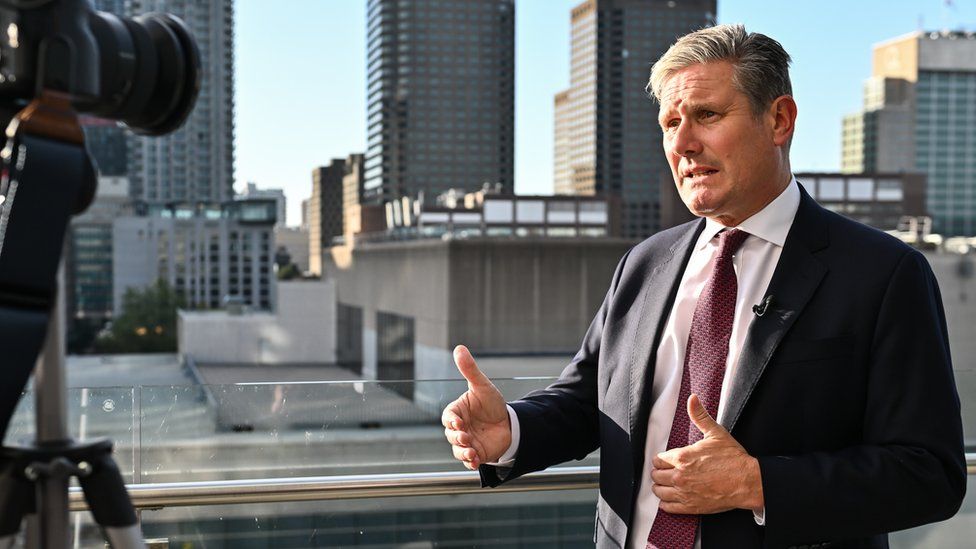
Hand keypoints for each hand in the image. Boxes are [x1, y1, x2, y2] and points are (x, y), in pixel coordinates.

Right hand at [442, 345, 511, 469]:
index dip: (451, 421)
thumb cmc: (492, 404)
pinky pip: (468, 462)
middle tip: (466, 438)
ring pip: (457, 450)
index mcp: (457, 412)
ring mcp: (466, 443)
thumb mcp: (482, 386)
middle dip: (457, 438)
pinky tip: (476, 462)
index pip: (448, 417)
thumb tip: (459, 348)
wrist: (510, 423)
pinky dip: (470, 463)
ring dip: (462, 452)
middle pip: (451, 435)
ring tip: (472, 452)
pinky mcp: (476, 454)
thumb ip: (469, 370)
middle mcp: (459, 428)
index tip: (458, 423)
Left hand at [650, 394, 763, 514]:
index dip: (661, 459)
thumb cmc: (733, 458)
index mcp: (682, 457)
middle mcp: (679, 476)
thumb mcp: (716, 433)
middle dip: (659, 472)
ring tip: (667, 484)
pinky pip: (667, 507)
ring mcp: (684, 493)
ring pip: (658, 491)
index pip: (657, 460)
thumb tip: (693, 399)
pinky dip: (666, 503)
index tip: (666, 460)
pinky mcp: (690, 507)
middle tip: (666, 471)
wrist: (748, 482)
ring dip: (661, 487)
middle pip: (655, 475)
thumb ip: (700, 416)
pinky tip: (671, 498)